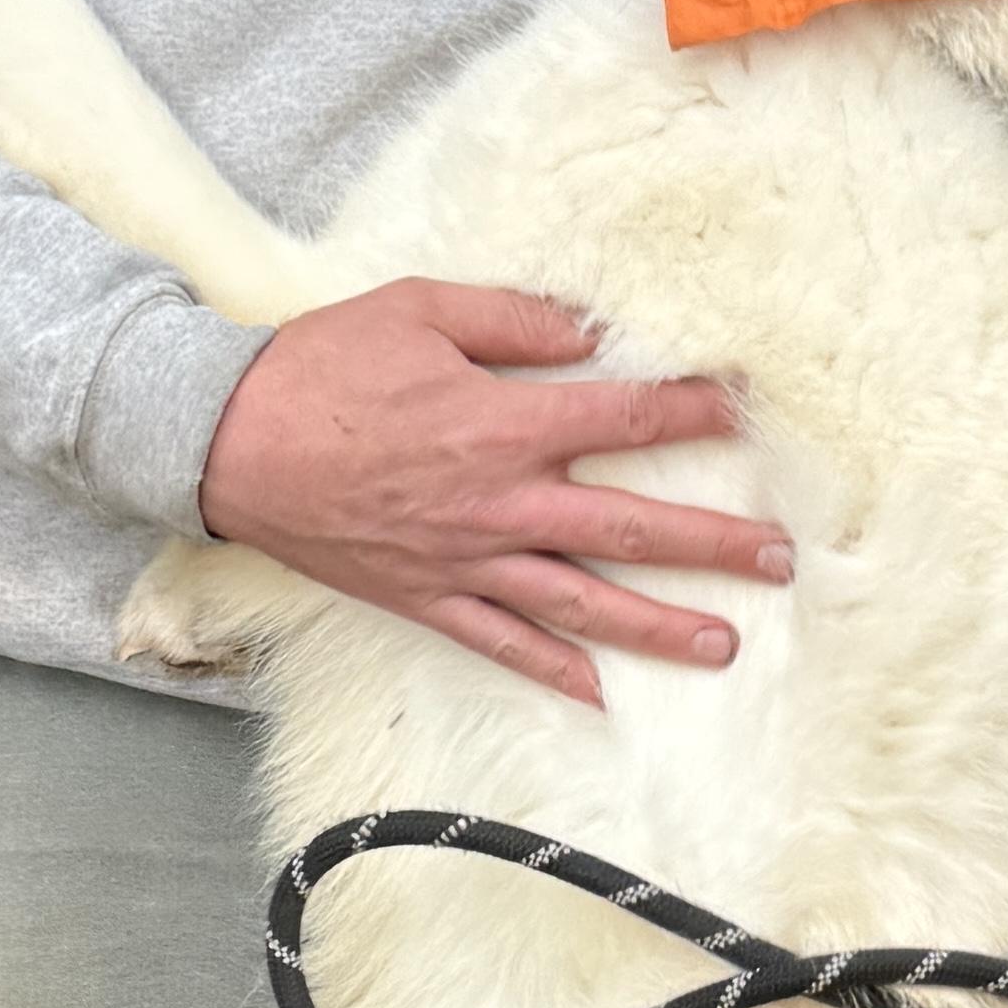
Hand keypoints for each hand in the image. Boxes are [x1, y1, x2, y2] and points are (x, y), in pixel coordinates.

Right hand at [199, 280, 780, 704]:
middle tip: (781, 558)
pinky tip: (601, 696)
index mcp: (502, 425)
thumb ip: (514, 321)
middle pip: (627, 529)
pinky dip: (552, 671)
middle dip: (712, 544)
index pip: (625, 422)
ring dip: (657, 625)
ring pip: (581, 602)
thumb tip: (593, 328)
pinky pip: (500, 643)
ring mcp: (465, 561)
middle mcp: (497, 504)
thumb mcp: (420, 311)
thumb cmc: (322, 366)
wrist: (226, 441)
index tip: (749, 414)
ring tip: (724, 641)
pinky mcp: (426, 597)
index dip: (694, 416)